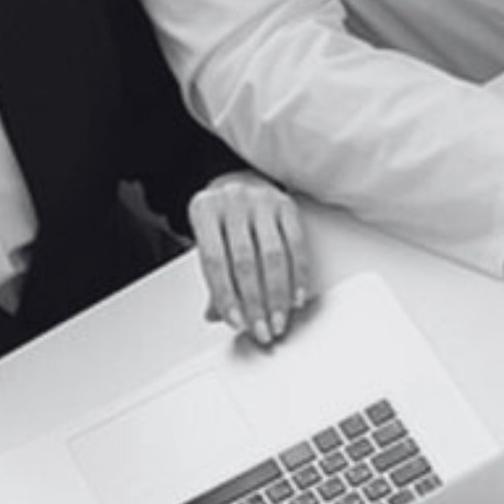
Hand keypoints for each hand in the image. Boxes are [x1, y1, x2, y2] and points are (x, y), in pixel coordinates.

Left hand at [189, 171, 310, 345]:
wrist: (239, 175)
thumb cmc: (221, 214)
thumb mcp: (208, 238)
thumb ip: (213, 276)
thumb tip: (215, 314)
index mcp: (204, 211)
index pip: (214, 261)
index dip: (226, 296)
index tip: (237, 322)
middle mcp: (232, 202)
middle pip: (245, 261)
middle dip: (255, 301)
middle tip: (262, 329)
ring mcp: (261, 201)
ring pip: (272, 255)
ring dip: (278, 294)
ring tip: (279, 319)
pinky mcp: (287, 205)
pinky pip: (297, 245)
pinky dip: (299, 275)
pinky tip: (296, 296)